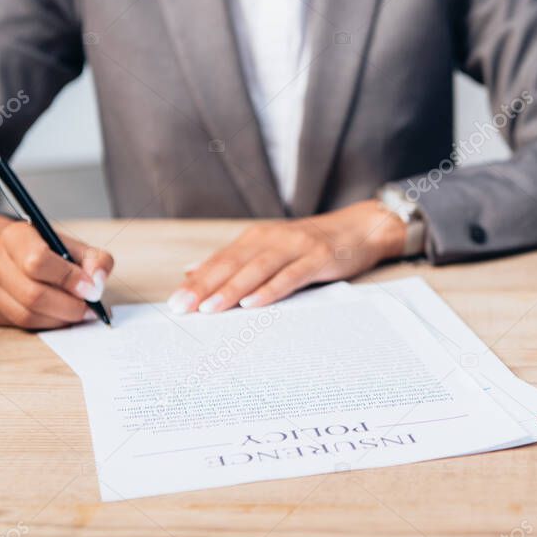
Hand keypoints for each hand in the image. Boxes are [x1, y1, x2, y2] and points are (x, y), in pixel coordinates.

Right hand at [0, 214, 114, 329]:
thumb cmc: (45, 250)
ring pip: (24, 316)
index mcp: (15, 235)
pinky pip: (15, 325)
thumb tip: (97, 285)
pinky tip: (54, 314)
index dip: (69, 280)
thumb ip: (96, 261)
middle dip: (69, 307)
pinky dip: (42, 324)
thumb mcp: (74, 246)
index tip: (90, 290)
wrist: (4, 252)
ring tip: (74, 313)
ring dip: (58, 319)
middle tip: (87, 309)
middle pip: (32, 295)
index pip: (38, 262)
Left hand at [167, 200, 406, 312]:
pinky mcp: (319, 258)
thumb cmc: (312, 244)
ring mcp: (296, 247)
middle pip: (233, 264)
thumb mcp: (271, 247)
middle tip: (182, 307)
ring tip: (210, 308)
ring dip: (231, 290)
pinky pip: (290, 276)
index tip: (176, 301)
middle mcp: (273, 238)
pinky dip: (270, 290)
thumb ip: (234, 260)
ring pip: (257, 269)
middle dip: (205, 287)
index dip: (197, 281)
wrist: (360, 228)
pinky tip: (253, 303)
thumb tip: (191, 271)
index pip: (220, 261)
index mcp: (257, 237)